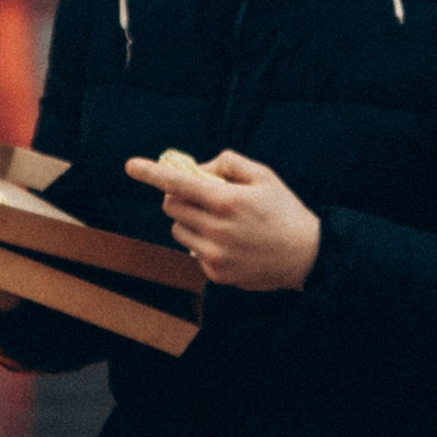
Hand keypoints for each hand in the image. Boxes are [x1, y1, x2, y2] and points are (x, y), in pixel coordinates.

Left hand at [126, 149, 321, 293]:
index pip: (178, 183)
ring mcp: (215, 254)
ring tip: (217, 221)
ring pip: (178, 230)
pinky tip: (229, 243)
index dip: (151, 173)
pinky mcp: (216, 273)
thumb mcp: (264, 176)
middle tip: (199, 195)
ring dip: (189, 221)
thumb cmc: (284, 211)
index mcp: (227, 200)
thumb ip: (229, 163)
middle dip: (178, 196)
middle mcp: (217, 228)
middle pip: (171, 207)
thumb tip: (200, 168)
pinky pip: (193, 251)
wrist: (306, 255)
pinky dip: (203, 242)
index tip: (130, 166)